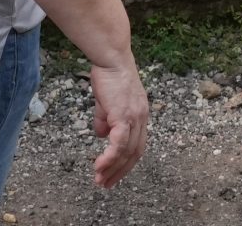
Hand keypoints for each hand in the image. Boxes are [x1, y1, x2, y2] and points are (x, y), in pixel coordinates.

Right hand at [86, 62, 150, 187]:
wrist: (111, 58)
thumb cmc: (108, 75)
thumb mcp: (107, 101)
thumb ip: (105, 119)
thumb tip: (102, 135)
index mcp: (140, 115)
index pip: (137, 145)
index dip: (126, 162)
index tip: (113, 174)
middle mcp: (141, 118)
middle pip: (135, 153)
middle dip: (120, 172)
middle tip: (106, 184)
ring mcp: (135, 118)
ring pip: (127, 152)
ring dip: (112, 169)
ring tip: (99, 180)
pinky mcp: (124, 116)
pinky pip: (119, 144)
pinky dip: (110, 158)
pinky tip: (100, 166)